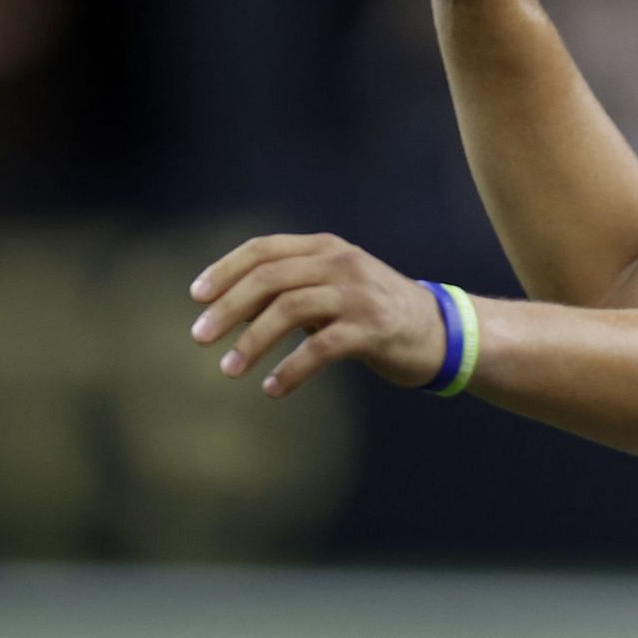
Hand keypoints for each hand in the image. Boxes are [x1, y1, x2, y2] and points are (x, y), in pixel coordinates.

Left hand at [188, 233, 446, 397]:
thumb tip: (231, 308)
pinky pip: (320, 348)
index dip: (225, 270)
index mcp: (326, 248)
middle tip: (199, 338)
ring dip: (253, 341)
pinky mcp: (371, 328)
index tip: (196, 297)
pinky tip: (272, 389)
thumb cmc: (375, 311)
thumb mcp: (334, 287)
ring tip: (229, 370)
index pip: (264, 249)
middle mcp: (340, 264)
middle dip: (228, 308)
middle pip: (269, 278)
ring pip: (289, 309)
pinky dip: (290, 369)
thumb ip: (292, 289)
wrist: (441, 331)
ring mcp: (357, 294)